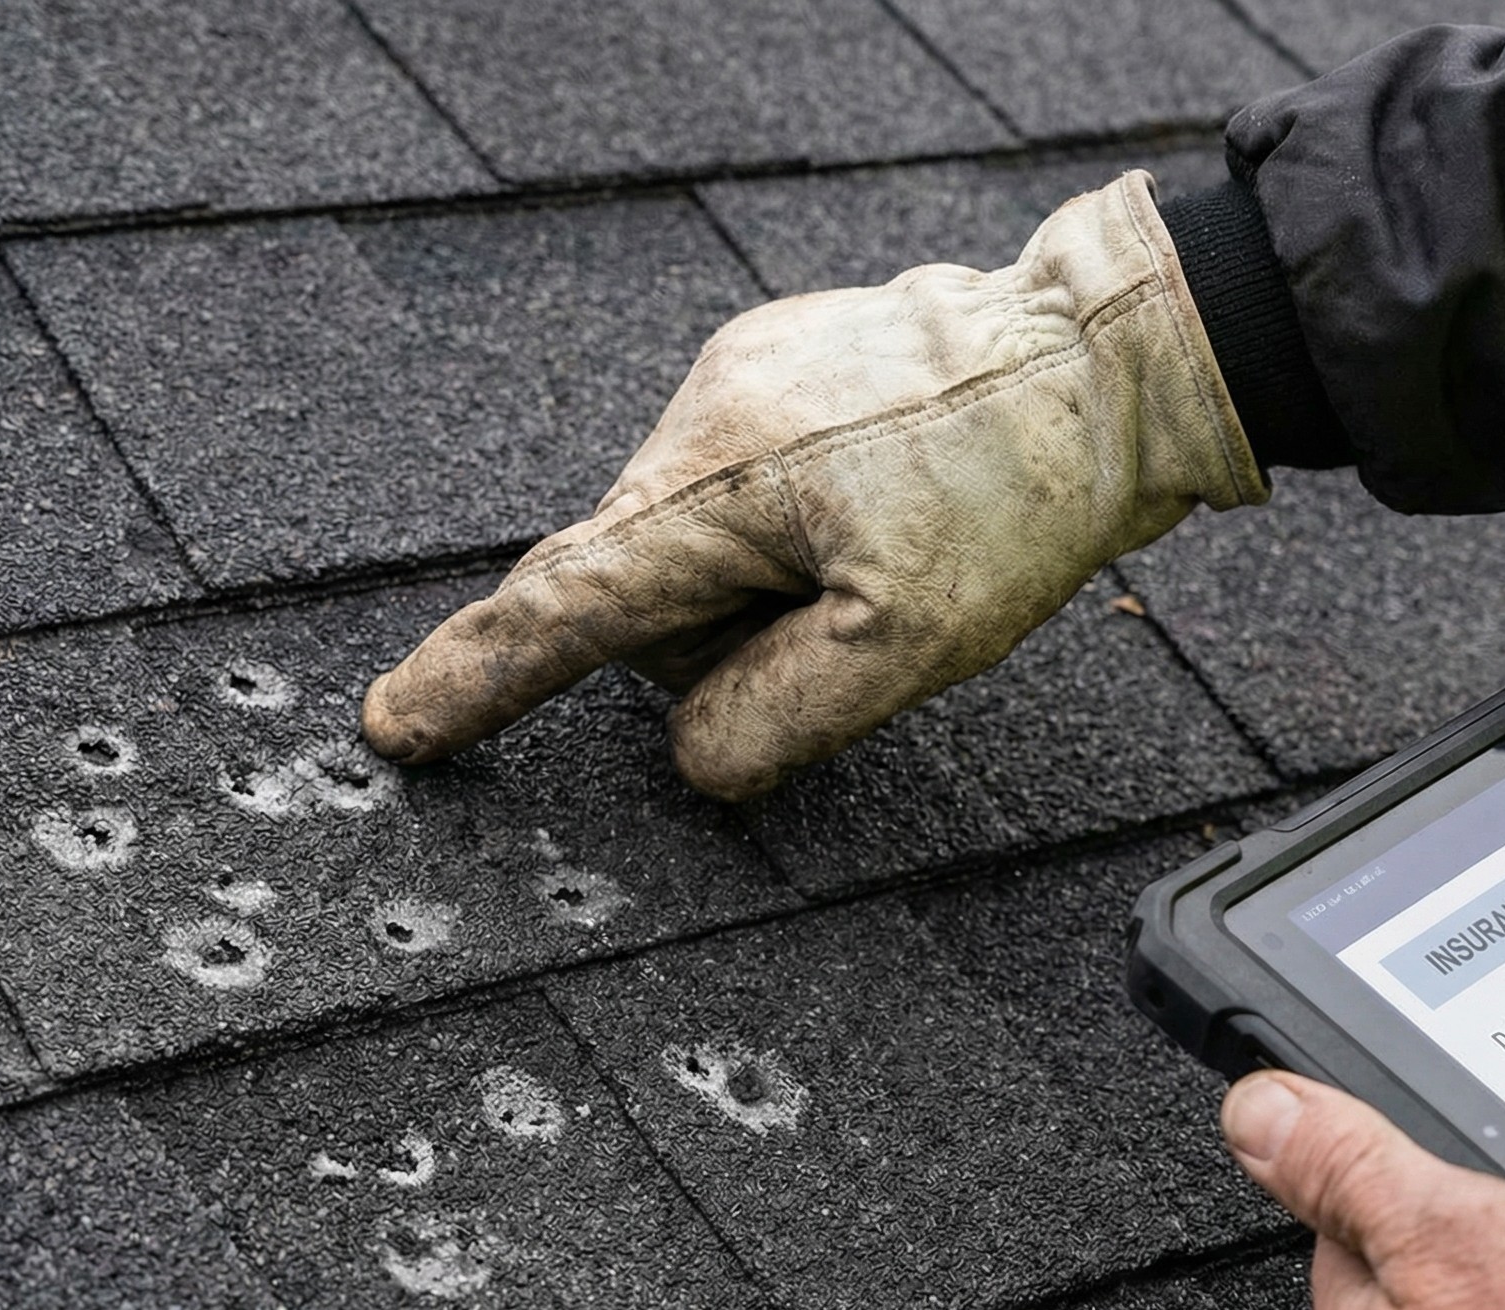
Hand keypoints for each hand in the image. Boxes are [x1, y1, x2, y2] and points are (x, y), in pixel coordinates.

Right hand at [360, 170, 1263, 798]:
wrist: (1111, 356)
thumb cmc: (1022, 489)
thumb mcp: (908, 645)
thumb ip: (777, 718)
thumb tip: (693, 757)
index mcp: (716, 480)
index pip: (565, 603)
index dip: (476, 678)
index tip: (393, 728)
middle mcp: (709, 411)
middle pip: (654, 587)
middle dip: (727, 636)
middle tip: (856, 626)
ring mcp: (750, 375)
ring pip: (711, 543)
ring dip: (774, 586)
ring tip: (893, 559)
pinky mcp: (795, 367)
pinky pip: (759, 490)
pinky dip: (801, 537)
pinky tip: (894, 519)